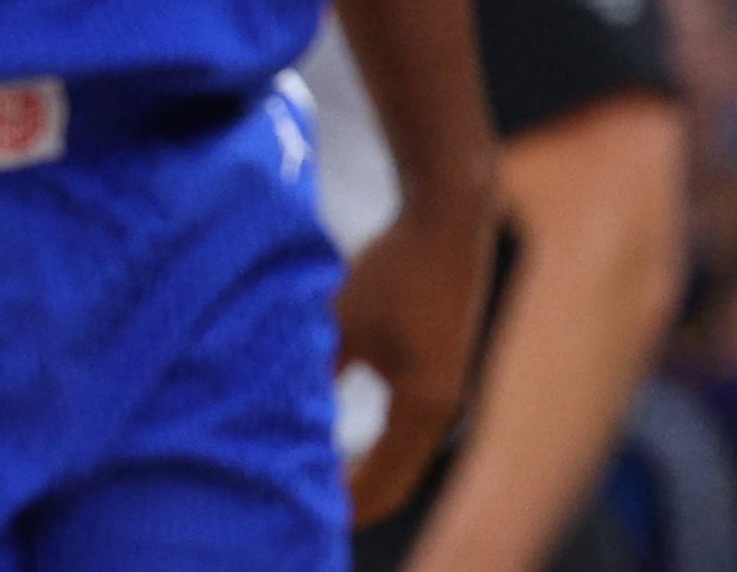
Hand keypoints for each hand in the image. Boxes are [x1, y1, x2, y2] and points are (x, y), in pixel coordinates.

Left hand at [336, 188, 496, 527]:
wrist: (449, 220)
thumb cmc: (397, 269)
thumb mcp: (346, 322)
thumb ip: (321, 373)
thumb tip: (287, 417)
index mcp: (425, 405)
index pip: (384, 482)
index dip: (346, 505)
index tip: (308, 515)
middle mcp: (445, 407)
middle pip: (400, 479)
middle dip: (359, 500)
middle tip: (314, 513)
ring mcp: (449, 389)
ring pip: (407, 456)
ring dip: (371, 476)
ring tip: (326, 489)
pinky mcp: (444, 370)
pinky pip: (413, 431)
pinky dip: (383, 450)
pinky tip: (352, 446)